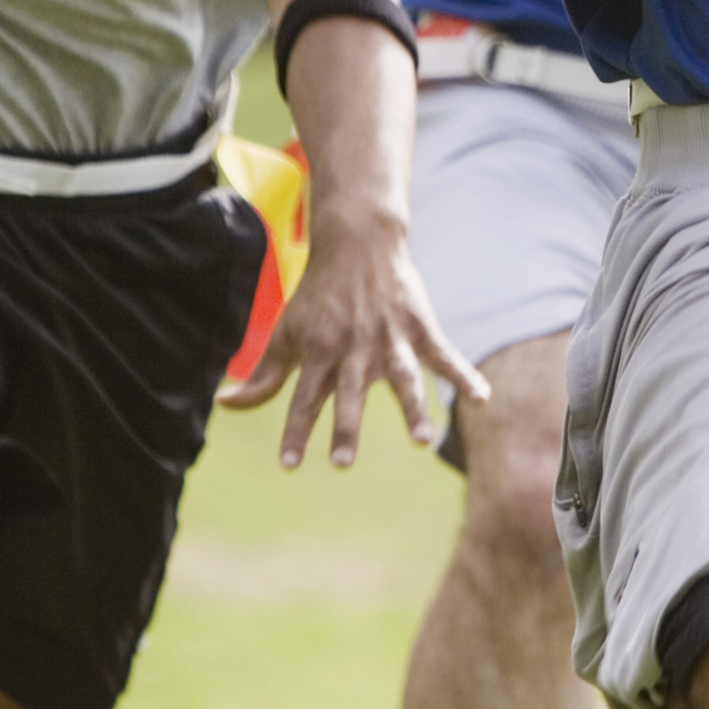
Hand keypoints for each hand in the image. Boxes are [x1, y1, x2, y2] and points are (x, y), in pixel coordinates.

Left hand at [217, 215, 488, 470]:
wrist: (358, 242)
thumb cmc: (318, 296)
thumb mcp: (286, 333)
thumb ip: (263, 376)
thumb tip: (225, 404)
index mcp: (319, 351)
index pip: (302, 399)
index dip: (295, 432)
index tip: (289, 466)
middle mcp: (354, 348)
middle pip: (348, 395)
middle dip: (345, 427)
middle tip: (341, 463)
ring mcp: (390, 338)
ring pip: (403, 379)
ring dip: (412, 409)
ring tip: (422, 441)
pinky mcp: (420, 327)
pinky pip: (445, 356)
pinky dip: (465, 376)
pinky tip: (483, 399)